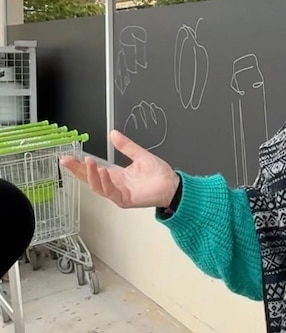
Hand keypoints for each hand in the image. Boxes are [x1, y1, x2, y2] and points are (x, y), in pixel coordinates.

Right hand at [59, 129, 179, 208]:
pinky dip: (105, 182)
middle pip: (90, 179)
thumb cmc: (159, 175)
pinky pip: (110, 192)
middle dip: (77, 170)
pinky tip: (103, 172)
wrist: (172, 185)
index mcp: (116, 175)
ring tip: (88, 162)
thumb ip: (126, 146)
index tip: (68, 156)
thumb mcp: (140, 155)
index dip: (79, 164)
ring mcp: (118, 193)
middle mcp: (114, 184)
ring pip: (98, 186)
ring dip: (91, 174)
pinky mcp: (125, 199)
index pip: (93, 169)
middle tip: (66, 160)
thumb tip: (113, 134)